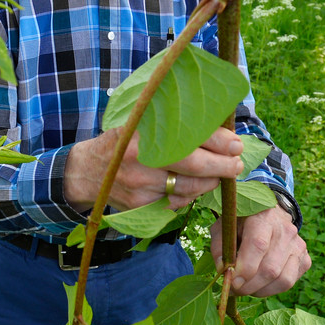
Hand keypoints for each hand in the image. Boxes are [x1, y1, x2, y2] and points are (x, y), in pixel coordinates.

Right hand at [63, 128, 242, 211]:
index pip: (189, 134)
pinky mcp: (141, 205)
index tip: (235, 143)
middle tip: (237, 163)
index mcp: (140, 129)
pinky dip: (192, 194)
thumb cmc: (122, 141)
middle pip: (194, 165)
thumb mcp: (138, 121)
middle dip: (223, 166)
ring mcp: (140, 184)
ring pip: (189, 187)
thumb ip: (171, 119)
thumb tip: (216, 122)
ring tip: (220, 173)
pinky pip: (178, 202)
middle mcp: (139, 157)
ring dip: (211, 182)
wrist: (87, 173)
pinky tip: (196, 185)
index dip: (217, 140)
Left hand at [211, 205, 309, 296]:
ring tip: (246, 288)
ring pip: (283, 279)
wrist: (269, 214)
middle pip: (271, 268)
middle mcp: (286, 230)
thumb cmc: (242, 222)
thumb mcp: (225, 227)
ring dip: (260, 290)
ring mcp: (298, 246)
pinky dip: (272, 289)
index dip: (244, 268)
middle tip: (234, 289)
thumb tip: (224, 272)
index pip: (258, 246)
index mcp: (263, 218)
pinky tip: (259, 283)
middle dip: (249, 286)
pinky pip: (290, 282)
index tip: (230, 281)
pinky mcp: (305, 259)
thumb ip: (220, 248)